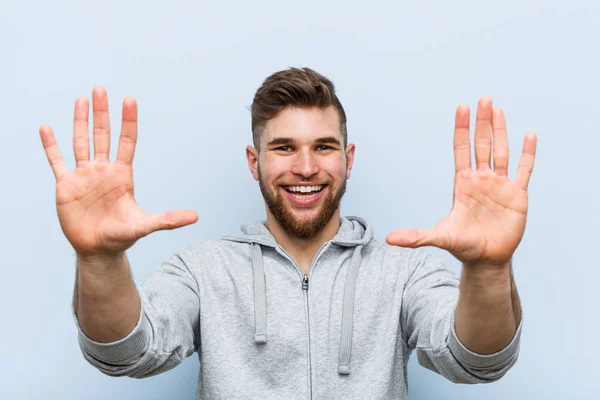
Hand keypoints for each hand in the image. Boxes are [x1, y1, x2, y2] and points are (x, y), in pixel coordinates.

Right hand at [40, 87, 197, 257]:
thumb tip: (196, 217)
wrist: (98, 250)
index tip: (130, 100)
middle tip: (100, 89)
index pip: (127, 142)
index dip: (128, 122)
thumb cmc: (122, 236)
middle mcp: (103, 170)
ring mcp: (84, 176)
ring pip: (81, 142)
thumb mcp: (145, 226)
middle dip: (101, 113)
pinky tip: (47, 128)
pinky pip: (57, 161)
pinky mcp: (66, 186)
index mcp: (122, 175)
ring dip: (80, 122)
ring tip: (81, 99)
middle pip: (102, 135)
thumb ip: (168, 220)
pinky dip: (51, 145)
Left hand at [386, 97, 536, 264]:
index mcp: (463, 184)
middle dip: (482, 123)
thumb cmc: (463, 246)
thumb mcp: (439, 238)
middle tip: (483, 99)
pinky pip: (524, 170)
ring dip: (501, 131)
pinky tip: (529, 136)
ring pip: (501, 152)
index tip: (462, 108)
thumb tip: (389, 239)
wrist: (486, 259)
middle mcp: (481, 180)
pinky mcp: (517, 195)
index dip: (462, 130)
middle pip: (482, 145)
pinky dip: (527, 154)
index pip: (462, 150)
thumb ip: (416, 237)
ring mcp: (500, 186)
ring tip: (498, 110)